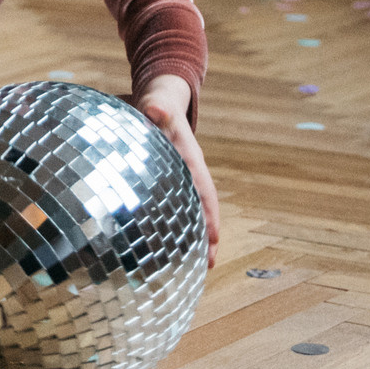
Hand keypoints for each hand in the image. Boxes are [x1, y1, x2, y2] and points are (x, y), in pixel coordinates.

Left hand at [137, 76, 220, 266]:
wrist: (158, 101)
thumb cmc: (157, 105)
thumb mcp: (157, 104)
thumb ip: (157, 108)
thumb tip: (155, 108)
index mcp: (189, 157)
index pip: (202, 187)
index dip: (209, 212)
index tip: (214, 237)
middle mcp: (189, 172)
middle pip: (203, 206)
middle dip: (207, 234)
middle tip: (209, 263)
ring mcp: (181, 179)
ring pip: (192, 211)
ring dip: (195, 236)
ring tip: (198, 266)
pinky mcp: (169, 184)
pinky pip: (176, 208)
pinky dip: (177, 228)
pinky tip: (169, 250)